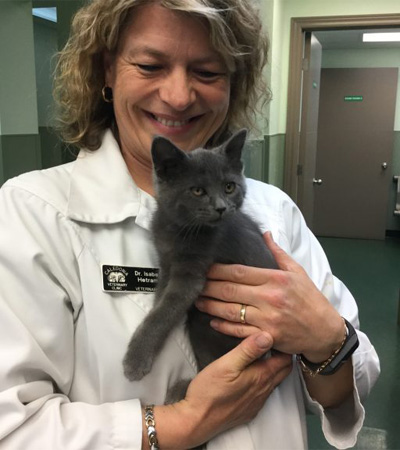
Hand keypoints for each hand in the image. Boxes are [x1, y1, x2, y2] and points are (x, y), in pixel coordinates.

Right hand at [166, 332, 291, 448]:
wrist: (197, 421)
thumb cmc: (209, 391)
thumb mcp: (227, 364)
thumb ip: (248, 350)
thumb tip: (268, 335)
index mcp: (260, 376)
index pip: (285, 359)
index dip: (284, 345)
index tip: (277, 334)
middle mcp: (263, 390)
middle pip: (284, 370)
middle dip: (283, 355)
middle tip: (275, 342)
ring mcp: (257, 402)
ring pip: (274, 381)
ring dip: (274, 368)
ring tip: (265, 354)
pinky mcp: (249, 410)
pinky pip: (264, 393)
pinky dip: (265, 381)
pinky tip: (252, 375)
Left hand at [196, 232, 343, 362]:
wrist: (325, 332)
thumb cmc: (311, 300)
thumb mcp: (298, 272)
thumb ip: (278, 253)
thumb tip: (265, 234)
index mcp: (276, 279)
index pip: (239, 272)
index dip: (218, 271)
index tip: (205, 269)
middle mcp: (270, 298)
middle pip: (230, 290)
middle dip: (208, 287)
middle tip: (194, 285)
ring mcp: (267, 319)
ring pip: (231, 311)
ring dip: (211, 306)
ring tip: (197, 302)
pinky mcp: (267, 337)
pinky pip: (239, 331)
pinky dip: (223, 326)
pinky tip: (212, 321)